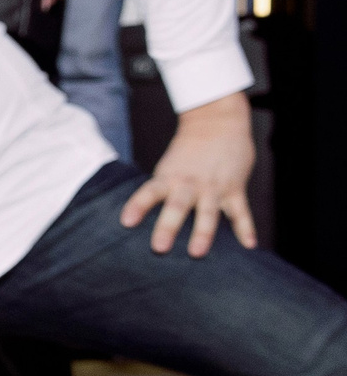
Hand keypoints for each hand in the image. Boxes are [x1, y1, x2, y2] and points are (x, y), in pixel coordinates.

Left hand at [120, 90, 255, 256]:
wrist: (218, 122)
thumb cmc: (187, 153)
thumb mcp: (169, 167)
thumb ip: (160, 191)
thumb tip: (138, 219)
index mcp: (169, 178)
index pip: (149, 192)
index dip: (137, 206)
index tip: (126, 222)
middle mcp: (190, 184)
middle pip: (177, 206)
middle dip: (168, 227)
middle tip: (159, 248)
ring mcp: (214, 187)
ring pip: (208, 212)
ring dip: (202, 232)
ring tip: (197, 253)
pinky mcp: (235, 188)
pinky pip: (241, 212)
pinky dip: (246, 229)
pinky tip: (249, 246)